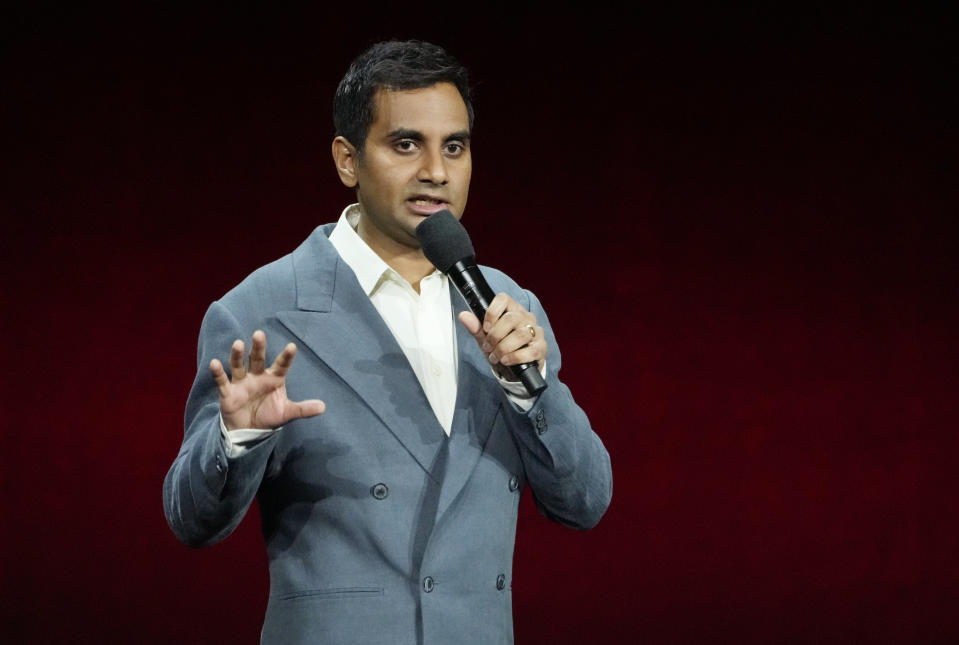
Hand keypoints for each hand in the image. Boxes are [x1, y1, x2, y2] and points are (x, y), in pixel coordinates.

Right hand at [210, 330, 325, 430]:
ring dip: (238, 355)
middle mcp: (257, 376)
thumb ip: (303, 409)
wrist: (249, 431)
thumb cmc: (268, 416)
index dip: (286, 357)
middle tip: (259, 334)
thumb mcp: (287, 413)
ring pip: (239, 366)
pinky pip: (222, 381)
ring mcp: (242, 383)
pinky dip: (218, 372)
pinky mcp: (228, 392)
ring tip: (238, 343)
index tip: (292, 346)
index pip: (281, 365)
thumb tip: (324, 407)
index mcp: (274, 378)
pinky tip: (214, 363)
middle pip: (257, 359)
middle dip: (258, 347)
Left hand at [458, 293, 546, 380]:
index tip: (485, 328)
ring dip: (503, 348)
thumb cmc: (502, 348)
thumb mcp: (486, 338)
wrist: (515, 370)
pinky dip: (514, 357)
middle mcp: (526, 317)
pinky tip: (506, 360)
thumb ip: (476, 327)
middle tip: (488, 346)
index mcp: (513, 309)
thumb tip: (463, 316)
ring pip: (520, 334)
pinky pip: (530, 351)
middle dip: (495, 335)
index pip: (503, 299)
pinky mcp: (541, 348)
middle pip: (511, 318)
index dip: (492, 313)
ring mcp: (536, 332)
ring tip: (495, 356)